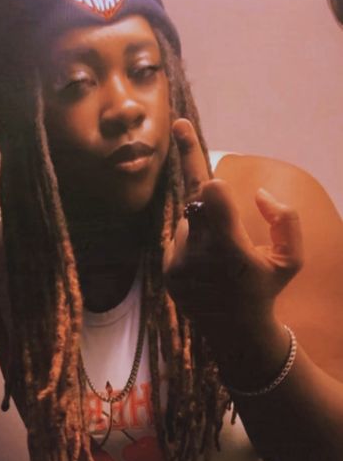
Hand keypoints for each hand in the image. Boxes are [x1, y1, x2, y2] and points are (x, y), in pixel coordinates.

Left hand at [162, 119, 304, 323]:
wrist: (236, 332)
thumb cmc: (267, 288)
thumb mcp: (290, 258)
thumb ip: (286, 221)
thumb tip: (257, 194)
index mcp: (231, 250)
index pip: (210, 193)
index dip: (199, 162)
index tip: (182, 129)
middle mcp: (200, 256)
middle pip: (195, 197)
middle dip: (197, 175)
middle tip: (182, 128)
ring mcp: (179, 265)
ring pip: (188, 219)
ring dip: (204, 222)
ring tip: (221, 252)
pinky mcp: (168, 272)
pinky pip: (179, 238)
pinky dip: (193, 241)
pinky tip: (207, 264)